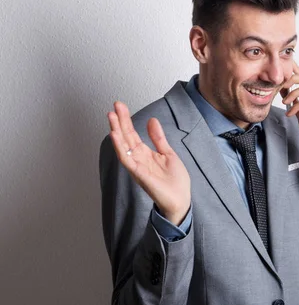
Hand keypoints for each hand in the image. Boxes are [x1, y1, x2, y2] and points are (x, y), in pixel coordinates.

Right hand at [107, 101, 190, 224]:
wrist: (181, 199)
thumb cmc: (174, 180)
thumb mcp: (168, 153)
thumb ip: (158, 138)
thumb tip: (151, 120)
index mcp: (145, 153)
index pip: (132, 133)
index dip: (126, 119)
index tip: (120, 106)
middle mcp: (138, 159)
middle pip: (125, 137)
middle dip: (119, 121)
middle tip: (114, 105)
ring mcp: (137, 166)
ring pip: (123, 146)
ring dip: (116, 131)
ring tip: (111, 116)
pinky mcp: (139, 174)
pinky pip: (127, 159)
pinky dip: (120, 147)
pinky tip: (115, 136)